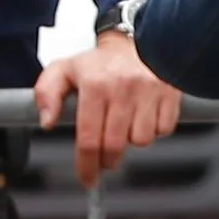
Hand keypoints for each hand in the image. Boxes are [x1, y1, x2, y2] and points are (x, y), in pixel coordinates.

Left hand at [32, 30, 180, 187]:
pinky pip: (164, 130)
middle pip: (115, 145)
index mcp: (95, 85)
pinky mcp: (171, 94)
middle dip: (107, 160)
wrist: (138, 40)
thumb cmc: (100, 62)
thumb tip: (47, 121)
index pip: (88, 138)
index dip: (86, 165)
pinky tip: (142, 118)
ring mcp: (150, 92)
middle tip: (103, 160)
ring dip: (130, 142)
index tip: (87, 177)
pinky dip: (153, 131)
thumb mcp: (63, 70)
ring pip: (141, 140)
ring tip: (122, 128)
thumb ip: (47, 94)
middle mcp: (123, 89)